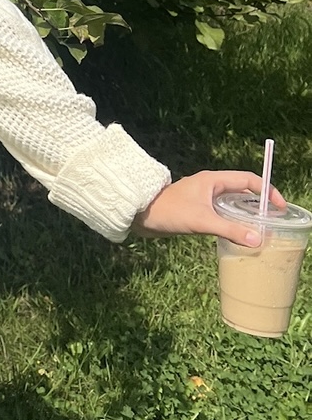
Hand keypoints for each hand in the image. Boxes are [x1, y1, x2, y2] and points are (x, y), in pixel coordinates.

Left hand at [133, 169, 285, 247]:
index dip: (267, 191)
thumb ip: (230, 229)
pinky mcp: (198, 208)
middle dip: (259, 202)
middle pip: (242, 190)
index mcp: (212, 180)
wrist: (140, 214)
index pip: (248, 179)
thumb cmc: (168, 212)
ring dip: (247, 212)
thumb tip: (257, 239)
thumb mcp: (202, 221)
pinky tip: (239, 233)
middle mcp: (210, 185)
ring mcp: (203, 197)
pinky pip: (223, 211)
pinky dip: (235, 220)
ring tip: (261, 228)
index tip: (279, 207)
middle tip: (274, 219)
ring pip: (233, 202)